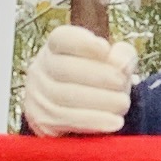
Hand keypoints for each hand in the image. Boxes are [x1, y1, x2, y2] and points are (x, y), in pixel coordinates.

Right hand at [21, 22, 137, 134]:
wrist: (79, 112)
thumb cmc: (99, 78)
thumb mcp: (114, 61)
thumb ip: (122, 55)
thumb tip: (121, 63)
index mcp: (56, 46)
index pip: (62, 38)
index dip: (82, 42)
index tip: (105, 48)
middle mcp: (41, 68)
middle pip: (65, 69)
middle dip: (98, 76)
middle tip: (121, 83)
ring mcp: (38, 95)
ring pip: (65, 96)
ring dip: (100, 101)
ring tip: (123, 103)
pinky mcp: (42, 120)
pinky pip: (66, 120)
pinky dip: (93, 120)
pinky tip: (114, 122)